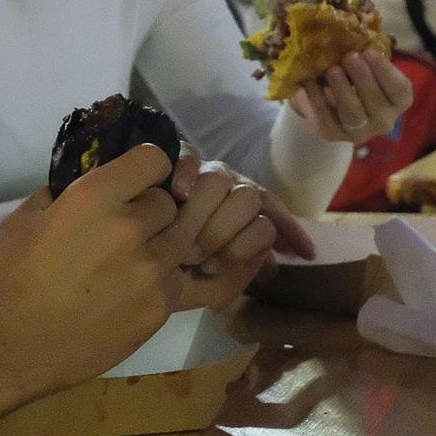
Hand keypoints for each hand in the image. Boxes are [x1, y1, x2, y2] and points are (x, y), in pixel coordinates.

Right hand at [0, 145, 191, 394]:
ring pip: (179, 241)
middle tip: (125, 230)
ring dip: (159, 246)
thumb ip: (63, 194)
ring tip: (131, 263)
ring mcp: (151, 271)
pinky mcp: (159, 309)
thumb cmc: (10, 278)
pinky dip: (160, 281)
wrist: (11, 347)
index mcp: (95, 197)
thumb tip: (85, 187)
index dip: (146, 169)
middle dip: (150, 211)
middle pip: (168, 203)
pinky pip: (176, 280)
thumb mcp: (26, 217)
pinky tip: (132, 292)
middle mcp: (131, 228)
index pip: (154, 160)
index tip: (135, 182)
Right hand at [165, 154, 310, 309]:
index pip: (274, 213)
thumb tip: (272, 269)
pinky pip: (188, 156)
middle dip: (230, 236)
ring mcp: (202, 172)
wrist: (132, 251)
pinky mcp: (173, 158)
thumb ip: (241, 274)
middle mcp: (228, 187)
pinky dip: (186, 173)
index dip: (288, 232)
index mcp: (243, 209)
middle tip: (206, 263)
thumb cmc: (174, 266)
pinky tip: (178, 194)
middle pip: (249, 198)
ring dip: (205, 217)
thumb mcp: (212, 279)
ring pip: (219, 180)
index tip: (303, 256)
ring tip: (186, 248)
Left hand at [289, 49, 413, 144]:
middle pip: (375, 102)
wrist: (335, 103)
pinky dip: (316, 100)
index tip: (370, 51)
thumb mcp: (368, 64)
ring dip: (342, 91)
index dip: (385, 71)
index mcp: (398, 101)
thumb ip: (368, 52)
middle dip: (362, 78)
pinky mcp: (334, 135)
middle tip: (350, 57)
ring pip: (352, 114)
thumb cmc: (359, 76)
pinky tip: (308, 83)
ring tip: (331, 70)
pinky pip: (325, 119)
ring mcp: (359, 131)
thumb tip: (359, 22)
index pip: (399, 89)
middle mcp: (384, 120)